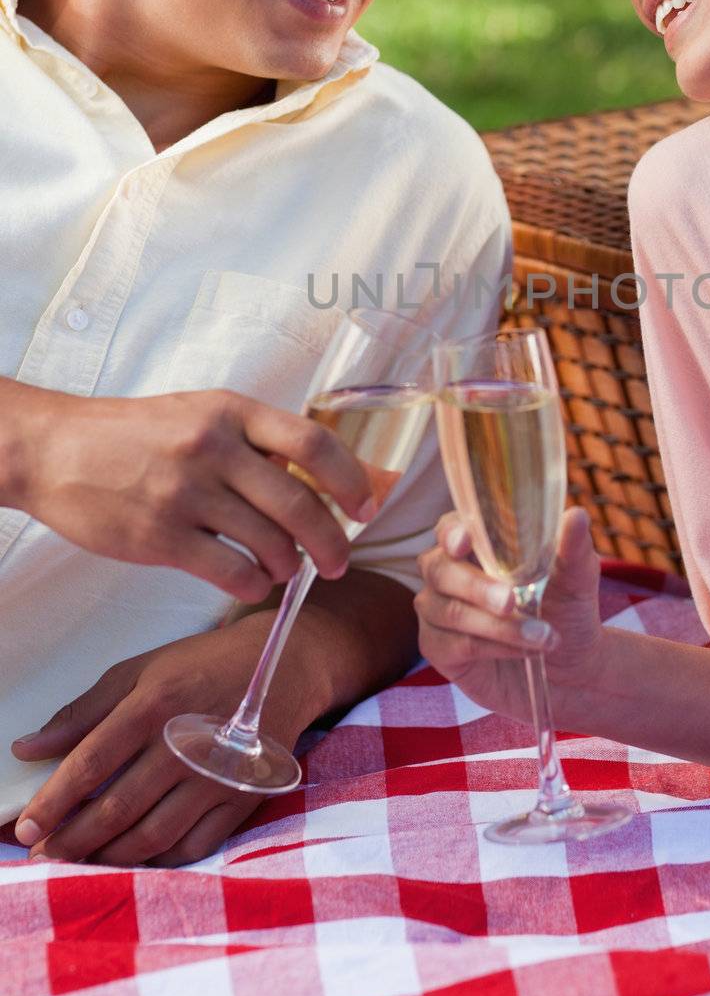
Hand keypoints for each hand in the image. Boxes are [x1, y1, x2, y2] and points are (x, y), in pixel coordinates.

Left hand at [9, 617, 320, 866]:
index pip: (91, 764)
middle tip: (43, 855)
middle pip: (116, 809)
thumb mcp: (141, 671)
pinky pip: (192, 845)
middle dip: (71, 840)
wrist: (286, 667)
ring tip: (81, 860)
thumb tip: (28, 748)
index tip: (26, 827)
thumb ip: (84, 712)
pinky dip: (157, 859)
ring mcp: (218, 776)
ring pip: (152, 836)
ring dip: (108, 856)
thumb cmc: (204, 666)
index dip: (53, 801)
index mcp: (155, 704)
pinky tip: (134, 857)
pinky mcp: (242, 798)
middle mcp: (186, 744)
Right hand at [12, 385, 375, 600]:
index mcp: (231, 411)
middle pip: (299, 503)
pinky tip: (252, 581)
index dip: (351, 479)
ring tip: (287, 569)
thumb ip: (254, 440)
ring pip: (269, 542)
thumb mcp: (201, 413)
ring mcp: (186, 493)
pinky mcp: (160, 536)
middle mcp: (213, 448)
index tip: (367, 506)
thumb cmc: (136, 433)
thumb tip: (318, 476)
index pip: (313, 444)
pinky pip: (229, 571)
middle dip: (332, 541)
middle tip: (340, 560)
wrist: (56, 449)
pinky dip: (252, 583)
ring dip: (290, 565)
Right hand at [414, 507, 605, 724]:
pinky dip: (494, 647)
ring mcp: (437, 610)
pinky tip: (524, 651)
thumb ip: (573, 547)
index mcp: (475, 544)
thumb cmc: (566, 607)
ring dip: (499, 625)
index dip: (451, 532)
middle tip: (512, 601)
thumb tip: (576, 516)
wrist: (571, 664)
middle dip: (477, 586)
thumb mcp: (576, 577)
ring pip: (452, 612)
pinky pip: (457, 645)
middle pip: (440, 570)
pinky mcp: (438, 648)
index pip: (449, 527)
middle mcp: (447, 573)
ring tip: (542, 636)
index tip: (465, 541)